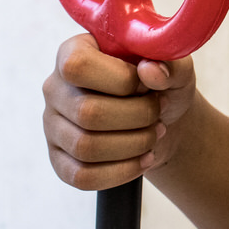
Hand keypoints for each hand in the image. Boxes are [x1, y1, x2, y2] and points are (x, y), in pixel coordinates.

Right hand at [42, 33, 197, 190]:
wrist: (162, 117)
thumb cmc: (161, 84)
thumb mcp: (175, 67)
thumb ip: (169, 64)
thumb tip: (150, 71)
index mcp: (74, 52)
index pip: (79, 66)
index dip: (120, 79)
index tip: (146, 84)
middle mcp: (55, 88)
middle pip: (87, 113)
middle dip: (137, 117)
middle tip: (158, 113)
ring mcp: (53, 126)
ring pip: (85, 147)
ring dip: (133, 144)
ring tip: (155, 133)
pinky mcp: (59, 159)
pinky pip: (81, 176)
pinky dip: (121, 171)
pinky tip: (145, 159)